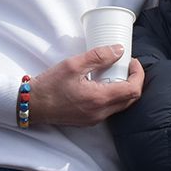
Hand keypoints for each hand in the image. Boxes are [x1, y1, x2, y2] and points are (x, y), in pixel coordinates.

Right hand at [27, 46, 143, 126]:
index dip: (138, 74)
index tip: (132, 61)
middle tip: (126, 65)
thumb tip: (119, 50)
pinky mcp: (89, 120)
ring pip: (121, 105)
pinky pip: (110, 109)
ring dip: (124, 89)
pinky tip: (103, 83)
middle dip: (134, 81)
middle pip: (131, 99)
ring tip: (115, 72)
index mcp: (99, 99)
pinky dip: (113, 96)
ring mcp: (95, 119)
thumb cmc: (49, 86)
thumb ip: (98, 56)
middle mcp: (100, 112)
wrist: (32, 105)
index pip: (133, 90)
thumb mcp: (73, 64)